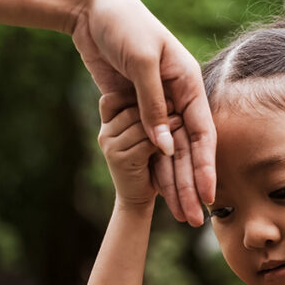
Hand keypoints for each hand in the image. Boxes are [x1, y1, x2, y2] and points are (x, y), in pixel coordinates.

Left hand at [71, 0, 214, 226]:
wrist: (92, 8)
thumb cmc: (123, 25)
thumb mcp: (141, 62)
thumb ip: (152, 106)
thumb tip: (164, 145)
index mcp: (187, 83)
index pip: (202, 133)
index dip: (206, 167)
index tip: (209, 195)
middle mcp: (176, 98)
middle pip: (187, 151)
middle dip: (192, 186)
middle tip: (194, 219)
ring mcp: (156, 105)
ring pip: (169, 154)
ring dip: (174, 184)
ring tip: (180, 215)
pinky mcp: (135, 108)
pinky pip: (148, 146)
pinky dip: (154, 169)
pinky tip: (159, 192)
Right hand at [98, 94, 183, 210]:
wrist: (137, 198)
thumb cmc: (146, 161)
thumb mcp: (144, 134)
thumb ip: (147, 114)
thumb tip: (166, 87)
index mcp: (108, 121)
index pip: (116, 97)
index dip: (134, 92)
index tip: (157, 90)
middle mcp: (105, 131)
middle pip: (130, 108)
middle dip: (154, 104)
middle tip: (174, 100)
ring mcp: (110, 145)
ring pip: (139, 123)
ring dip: (162, 120)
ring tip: (180, 117)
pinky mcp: (120, 159)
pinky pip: (144, 141)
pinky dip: (162, 138)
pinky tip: (174, 136)